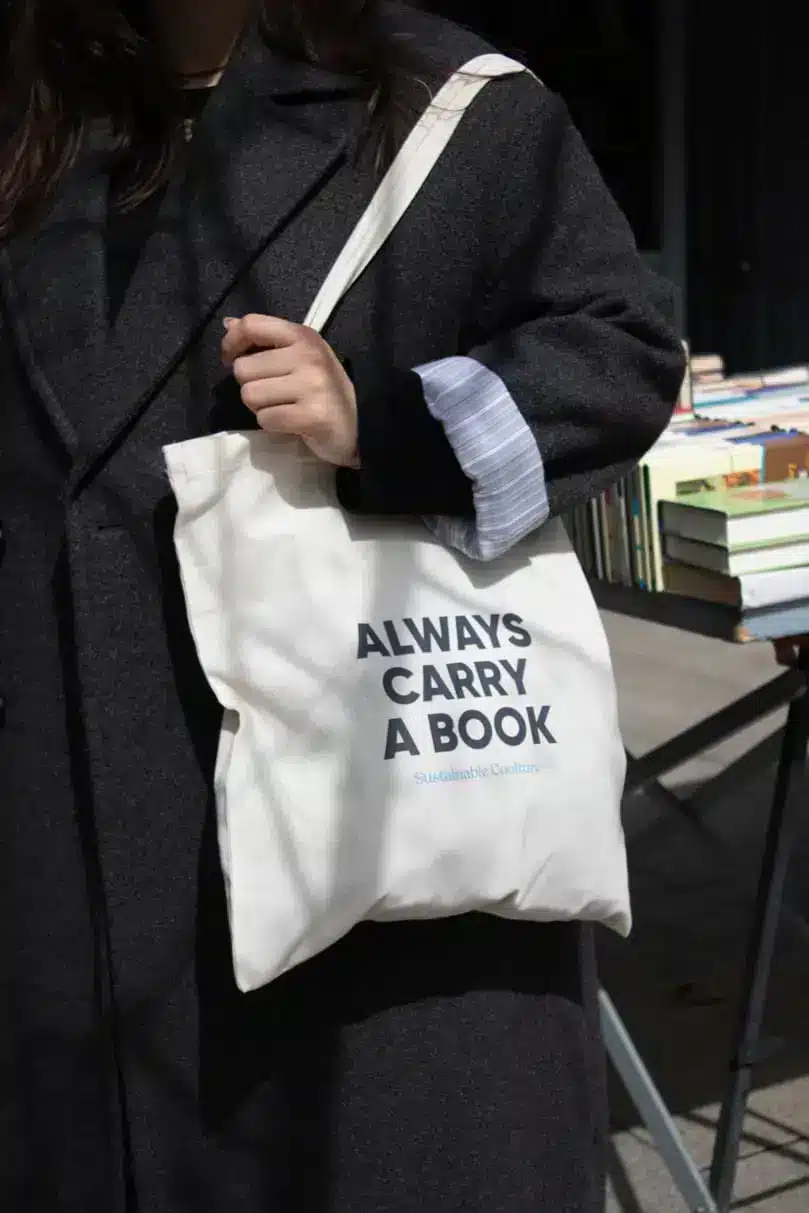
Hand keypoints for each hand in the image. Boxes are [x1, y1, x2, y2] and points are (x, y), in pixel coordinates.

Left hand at [221, 314, 358, 466]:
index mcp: (303, 336)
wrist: (359, 425)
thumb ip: (265, 339)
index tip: (232, 360)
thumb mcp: (300, 356)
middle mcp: (308, 355)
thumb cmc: (324, 389)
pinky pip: (265, 419)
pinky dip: (272, 425)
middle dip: (250, 385)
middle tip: (273, 394)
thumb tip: (229, 324)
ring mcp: (312, 385)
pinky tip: (291, 422)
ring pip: (250, 395)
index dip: (232, 344)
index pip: (252, 325)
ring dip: (260, 407)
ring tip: (282, 407)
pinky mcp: (311, 416)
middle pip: (243, 369)